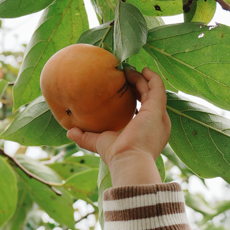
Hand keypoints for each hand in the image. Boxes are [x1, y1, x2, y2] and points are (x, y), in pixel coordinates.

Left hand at [67, 68, 169, 186]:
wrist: (129, 160)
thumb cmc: (116, 155)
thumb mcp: (99, 143)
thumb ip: (85, 137)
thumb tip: (70, 131)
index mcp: (147, 131)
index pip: (143, 109)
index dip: (135, 97)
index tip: (122, 88)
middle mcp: (157, 123)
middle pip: (149, 97)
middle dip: (139, 84)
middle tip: (124, 74)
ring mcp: (159, 115)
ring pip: (153, 89)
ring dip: (143, 78)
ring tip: (128, 69)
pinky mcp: (158, 108)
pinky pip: (157, 87)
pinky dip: (151, 77)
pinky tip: (142, 69)